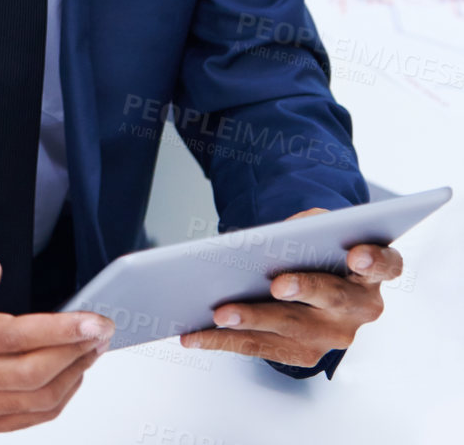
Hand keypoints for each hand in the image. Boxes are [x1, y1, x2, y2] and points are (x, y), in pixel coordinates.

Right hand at [0, 239, 113, 433]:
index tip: (90, 320)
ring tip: (93, 346)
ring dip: (75, 372)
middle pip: (30, 373)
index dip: (57, 330)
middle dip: (74, 350)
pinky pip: (36, 414)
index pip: (11, 337)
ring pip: (38, 398)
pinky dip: (64, 392)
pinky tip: (73, 368)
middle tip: (100, 330)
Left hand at [180, 207, 400, 366]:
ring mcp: (334, 335)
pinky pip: (262, 347)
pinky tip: (194, 335)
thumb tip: (274, 236)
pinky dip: (224, 341)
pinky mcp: (305, 353)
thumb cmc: (316, 247)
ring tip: (219, 314)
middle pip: (333, 298)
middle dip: (304, 289)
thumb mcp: (315, 228)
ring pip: (292, 329)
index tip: (357, 254)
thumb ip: (305, 226)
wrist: (316, 278)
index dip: (375, 260)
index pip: (386, 265)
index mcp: (370, 273)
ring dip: (253, 321)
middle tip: (277, 284)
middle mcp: (359, 308)